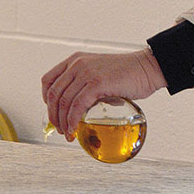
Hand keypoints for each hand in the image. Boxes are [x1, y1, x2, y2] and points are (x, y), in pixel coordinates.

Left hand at [41, 48, 165, 140]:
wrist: (147, 68)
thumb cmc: (127, 73)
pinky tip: (75, 129)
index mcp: (76, 60)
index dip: (46, 100)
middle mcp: (78, 63)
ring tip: (68, 133)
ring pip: (63, 101)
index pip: (48, 80)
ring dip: (62, 122)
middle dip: (53, 116)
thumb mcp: (99, 75)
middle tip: (60, 129)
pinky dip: (73, 121)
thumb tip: (75, 111)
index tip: (54, 113)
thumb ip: (86, 88)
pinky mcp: (97, 82)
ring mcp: (86, 71)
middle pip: (53, 93)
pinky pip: (76, 106)